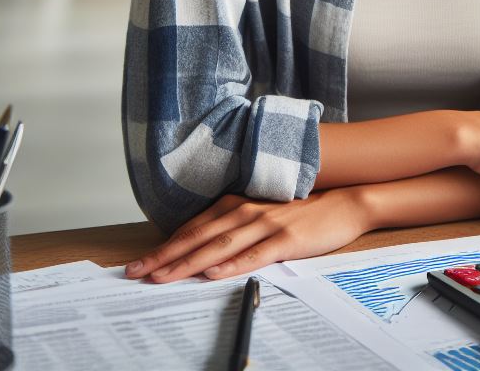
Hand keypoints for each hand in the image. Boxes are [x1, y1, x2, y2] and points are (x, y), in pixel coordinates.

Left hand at [125, 186, 372, 283]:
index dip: (164, 245)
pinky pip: (253, 255)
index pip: (193, 227)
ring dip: (188, 262)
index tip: (140, 263)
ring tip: (163, 277)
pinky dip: (230, 264)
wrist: (342, 203)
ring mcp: (265, 224)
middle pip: (198, 236)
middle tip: (136, 272)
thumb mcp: (261, 214)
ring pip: (219, 246)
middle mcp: (246, 211)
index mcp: (237, 204)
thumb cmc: (300, 212)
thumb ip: (232, 225)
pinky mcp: (285, 239)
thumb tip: (200, 248)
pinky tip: (212, 273)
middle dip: (164, 256)